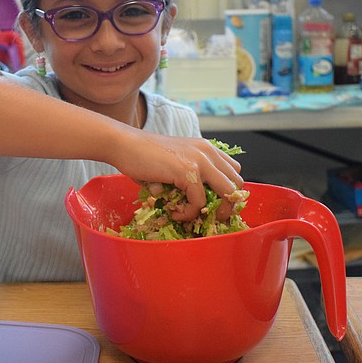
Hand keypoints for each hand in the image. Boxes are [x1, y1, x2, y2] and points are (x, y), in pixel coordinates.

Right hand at [113, 133, 243, 221]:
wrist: (124, 145)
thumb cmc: (143, 156)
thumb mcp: (174, 162)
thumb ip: (189, 176)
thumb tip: (197, 203)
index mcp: (206, 148)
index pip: (233, 171)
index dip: (228, 191)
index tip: (215, 206)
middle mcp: (208, 152)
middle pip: (237, 183)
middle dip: (228, 204)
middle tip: (211, 217)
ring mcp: (200, 161)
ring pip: (228, 192)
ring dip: (215, 211)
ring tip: (195, 217)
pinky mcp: (188, 171)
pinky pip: (199, 202)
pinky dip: (188, 213)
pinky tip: (174, 212)